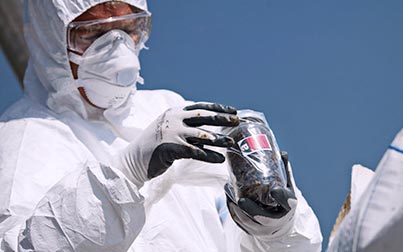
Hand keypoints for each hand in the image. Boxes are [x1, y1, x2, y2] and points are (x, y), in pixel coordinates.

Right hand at [115, 103, 239, 186]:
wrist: (133, 160)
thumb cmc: (153, 146)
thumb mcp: (168, 129)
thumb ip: (184, 126)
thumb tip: (206, 130)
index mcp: (174, 112)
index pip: (200, 107)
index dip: (218, 109)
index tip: (233, 111)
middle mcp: (174, 120)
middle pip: (203, 117)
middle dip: (222, 119)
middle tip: (236, 122)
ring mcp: (173, 133)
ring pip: (202, 135)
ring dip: (219, 139)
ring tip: (231, 143)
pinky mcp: (172, 148)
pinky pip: (196, 152)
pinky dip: (209, 156)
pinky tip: (219, 159)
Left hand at [225, 152, 296, 237]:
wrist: (279, 222)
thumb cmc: (282, 201)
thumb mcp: (287, 186)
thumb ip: (283, 170)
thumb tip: (281, 152)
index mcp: (288, 207)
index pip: (287, 203)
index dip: (281, 198)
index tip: (274, 191)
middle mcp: (276, 220)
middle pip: (263, 218)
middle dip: (251, 210)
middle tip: (241, 200)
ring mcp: (262, 227)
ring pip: (247, 221)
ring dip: (236, 209)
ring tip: (229, 193)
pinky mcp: (250, 230)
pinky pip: (239, 221)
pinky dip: (232, 210)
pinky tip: (228, 199)